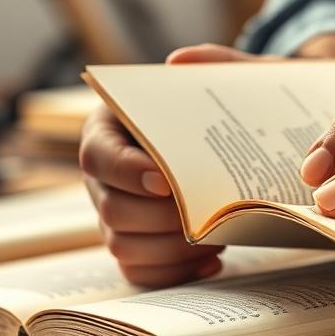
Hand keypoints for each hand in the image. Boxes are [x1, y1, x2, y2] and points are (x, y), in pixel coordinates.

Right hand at [83, 35, 334, 285]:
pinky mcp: (137, 247)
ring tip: (217, 237)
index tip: (165, 180)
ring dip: (173, 249)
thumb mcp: (228, 79)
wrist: (237, 137)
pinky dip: (177, 273)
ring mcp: (116, 216)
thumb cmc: (224, 108)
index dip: (126, 172)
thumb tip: (179, 61)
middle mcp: (103, 177)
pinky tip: (214, 261)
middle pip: (111, 210)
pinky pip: (142, 274)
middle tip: (207, 215)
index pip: (96, 155)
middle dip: (162, 219)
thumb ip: (211, 63)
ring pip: (125, 247)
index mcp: (109, 130)